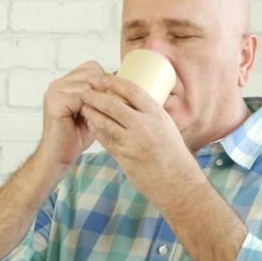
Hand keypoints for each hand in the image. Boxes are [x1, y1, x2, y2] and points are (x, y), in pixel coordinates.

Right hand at [38, 61, 105, 168]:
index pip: (92, 68)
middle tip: (111, 106)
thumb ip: (101, 95)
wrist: (58, 156)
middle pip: (91, 73)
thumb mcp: (93, 111)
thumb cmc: (76, 135)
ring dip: (99, 99)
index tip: (113, 97)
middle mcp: (57, 83)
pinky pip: (81, 97)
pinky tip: (93, 119)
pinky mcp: (55, 102)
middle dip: (104, 89)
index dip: (105, 81)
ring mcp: (54, 92)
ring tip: (104, 113)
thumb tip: (122, 80)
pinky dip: (91, 108)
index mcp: (65, 82)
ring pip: (87, 85)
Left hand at [80, 75, 199, 206]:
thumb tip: (134, 100)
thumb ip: (149, 115)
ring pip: (106, 123)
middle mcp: (144, 126)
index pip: (133, 91)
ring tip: (84, 107)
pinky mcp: (124, 157)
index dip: (115, 82)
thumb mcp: (166, 126)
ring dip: (92, 113)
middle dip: (96, 96)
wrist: (177, 183)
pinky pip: (105, 140)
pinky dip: (97, 130)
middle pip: (114, 105)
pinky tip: (91, 124)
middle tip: (85, 91)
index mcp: (156, 115)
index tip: (103, 77)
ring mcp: (133, 142)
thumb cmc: (173, 153)